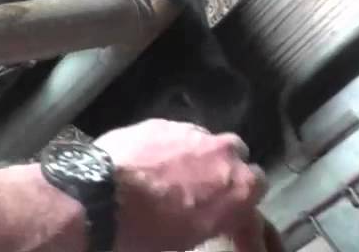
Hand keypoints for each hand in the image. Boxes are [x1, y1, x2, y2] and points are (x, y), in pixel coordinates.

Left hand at [95, 119, 268, 251]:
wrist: (102, 196)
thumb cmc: (151, 230)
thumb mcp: (193, 236)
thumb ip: (214, 216)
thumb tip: (207, 211)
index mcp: (242, 187)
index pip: (256, 186)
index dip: (238, 194)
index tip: (225, 204)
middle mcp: (225, 153)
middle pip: (234, 154)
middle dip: (221, 166)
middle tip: (199, 184)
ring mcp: (191, 132)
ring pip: (202, 140)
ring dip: (193, 153)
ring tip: (170, 171)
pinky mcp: (160, 121)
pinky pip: (172, 133)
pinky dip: (165, 145)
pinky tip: (148, 158)